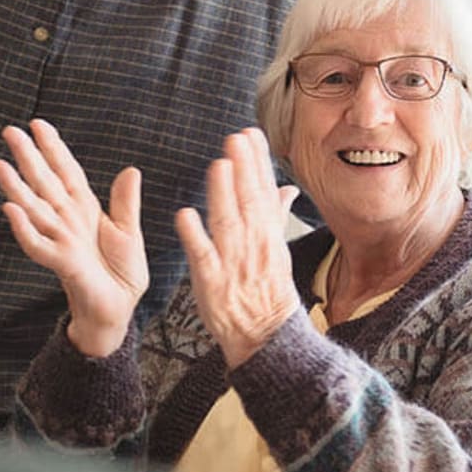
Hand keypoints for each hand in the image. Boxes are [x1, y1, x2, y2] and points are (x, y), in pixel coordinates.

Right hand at [0, 119, 148, 356]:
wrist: (118, 309)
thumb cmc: (120, 274)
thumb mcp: (129, 233)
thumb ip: (126, 203)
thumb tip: (131, 170)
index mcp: (84, 210)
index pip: (66, 172)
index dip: (54, 148)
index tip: (39, 124)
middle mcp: (68, 221)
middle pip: (45, 183)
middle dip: (28, 157)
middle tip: (10, 131)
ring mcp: (62, 241)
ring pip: (34, 208)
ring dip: (16, 187)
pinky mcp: (62, 263)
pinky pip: (38, 245)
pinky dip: (24, 229)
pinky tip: (10, 210)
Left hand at [175, 128, 300, 368]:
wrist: (265, 336)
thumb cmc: (267, 292)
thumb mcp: (277, 252)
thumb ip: (276, 216)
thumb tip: (287, 188)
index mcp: (267, 235)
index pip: (263, 191)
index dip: (257, 162)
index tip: (251, 135)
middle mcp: (253, 245)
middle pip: (248, 201)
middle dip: (243, 169)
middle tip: (234, 139)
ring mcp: (233, 263)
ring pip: (228, 223)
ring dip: (223, 194)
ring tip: (218, 165)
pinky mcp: (212, 282)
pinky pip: (203, 256)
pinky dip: (194, 235)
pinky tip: (184, 215)